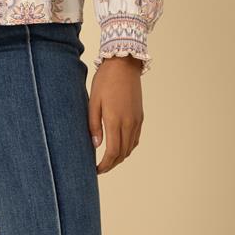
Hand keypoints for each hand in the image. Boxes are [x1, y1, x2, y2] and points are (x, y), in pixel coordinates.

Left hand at [88, 55, 143, 173]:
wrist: (124, 64)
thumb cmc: (105, 80)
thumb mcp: (93, 101)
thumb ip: (93, 124)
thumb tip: (96, 145)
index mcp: (115, 120)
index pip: (112, 152)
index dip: (105, 165)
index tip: (96, 170)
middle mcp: (129, 123)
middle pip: (122, 153)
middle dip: (112, 164)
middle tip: (100, 168)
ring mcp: (136, 120)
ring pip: (130, 148)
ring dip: (120, 157)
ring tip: (108, 160)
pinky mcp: (140, 116)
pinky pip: (135, 139)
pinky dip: (128, 147)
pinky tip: (120, 146)